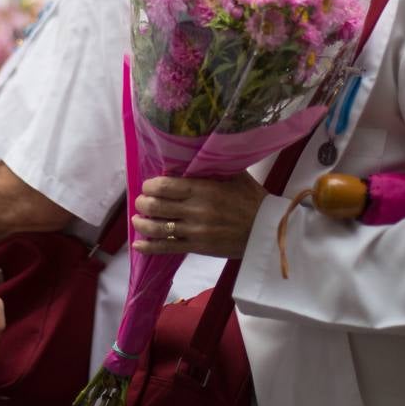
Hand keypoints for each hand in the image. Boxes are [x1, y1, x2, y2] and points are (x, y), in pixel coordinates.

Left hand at [131, 171, 267, 258]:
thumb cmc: (251, 198)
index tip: (149, 185)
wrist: (267, 230)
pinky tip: (138, 245)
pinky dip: (150, 247)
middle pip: (156, 206)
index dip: (150, 185)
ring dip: (142, 223)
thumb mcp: (233, 174)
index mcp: (203, 189)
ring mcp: (195, 231)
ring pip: (158, 228)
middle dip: (143, 203)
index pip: (164, 186)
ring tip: (137, 219)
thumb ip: (210, 167)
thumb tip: (188, 157)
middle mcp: (195, 210)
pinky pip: (168, 248)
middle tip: (141, 201)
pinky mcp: (198, 247)